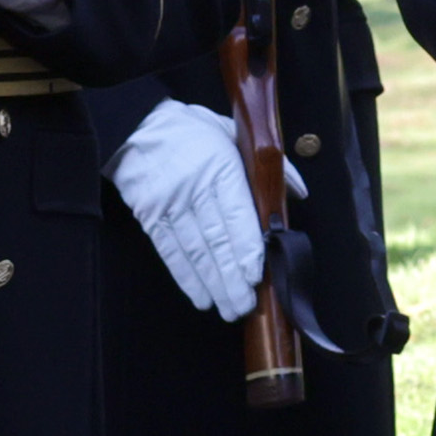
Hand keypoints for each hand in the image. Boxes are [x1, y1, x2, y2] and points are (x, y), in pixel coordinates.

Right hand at [109, 98, 268, 320]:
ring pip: (195, 251)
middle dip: (232, 277)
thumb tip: (297, 192)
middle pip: (216, 240)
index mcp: (220, 167)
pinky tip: (201, 297)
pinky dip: (186, 278)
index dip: (245, 248)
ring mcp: (169, 204)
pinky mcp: (150, 215)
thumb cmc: (193, 132)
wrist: (137, 127)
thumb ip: (269, 164)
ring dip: (213, 284)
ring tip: (228, 308)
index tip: (255, 275)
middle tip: (245, 305)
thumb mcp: (233, 134)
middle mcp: (194, 188)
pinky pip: (170, 252)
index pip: (236, 214)